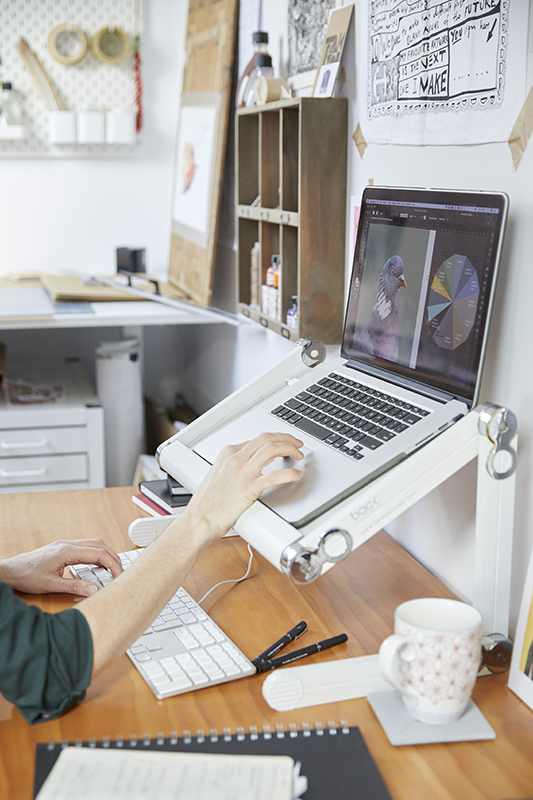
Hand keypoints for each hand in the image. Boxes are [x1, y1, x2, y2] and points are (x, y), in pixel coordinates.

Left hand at [0, 539, 122, 596]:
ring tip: (112, 568)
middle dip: (113, 557)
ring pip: (93, 544)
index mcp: (66, 551)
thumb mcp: (51, 585)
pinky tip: (97, 565)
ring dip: (105, 554)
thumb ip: (74, 586)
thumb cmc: (26, 576)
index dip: (112, 563)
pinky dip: (96, 554)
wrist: (10, 570)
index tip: (119, 575)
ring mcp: (65, 545)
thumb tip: (94, 589)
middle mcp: (67, 544)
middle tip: (120, 572)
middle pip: (99, 545)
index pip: (98, 553)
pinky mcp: (62, 548)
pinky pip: (85, 547)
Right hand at [180, 431, 303, 542]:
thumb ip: (234, 466)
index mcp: (228, 453)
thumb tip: (251, 464)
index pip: (258, 438)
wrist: (199, 519)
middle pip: (267, 438)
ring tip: (298, 456)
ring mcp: (242, 472)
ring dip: (290, 449)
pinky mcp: (248, 488)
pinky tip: (296, 475)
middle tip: (297, 444)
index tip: (285, 442)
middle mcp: (235, 458)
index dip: (276, 438)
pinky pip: (274, 476)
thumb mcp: (219, 475)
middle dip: (286, 438)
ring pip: (272, 449)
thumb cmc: (207, 503)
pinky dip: (289, 473)